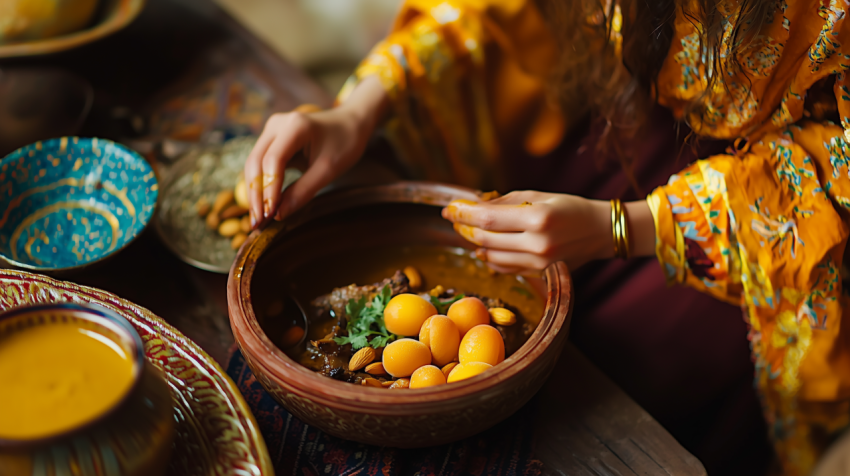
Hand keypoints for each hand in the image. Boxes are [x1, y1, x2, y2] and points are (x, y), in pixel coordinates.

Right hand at [244, 75, 387, 227]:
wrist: (350, 123)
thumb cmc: (345, 143)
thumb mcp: (329, 169)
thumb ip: (304, 190)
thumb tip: (279, 214)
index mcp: (295, 126)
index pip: (273, 160)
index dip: (269, 189)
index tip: (270, 214)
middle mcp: (277, 125)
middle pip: (256, 161)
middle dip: (256, 194)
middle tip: (258, 223)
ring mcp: (272, 131)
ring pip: (254, 164)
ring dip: (254, 191)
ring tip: (258, 219)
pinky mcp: (272, 140)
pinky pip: (260, 164)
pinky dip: (261, 184)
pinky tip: (262, 205)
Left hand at [441, 191, 655, 271]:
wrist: (600, 231)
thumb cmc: (569, 207)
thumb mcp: (538, 195)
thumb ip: (505, 202)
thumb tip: (474, 205)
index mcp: (537, 219)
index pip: (488, 218)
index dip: (463, 213)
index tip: (448, 209)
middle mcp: (538, 243)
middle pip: (486, 240)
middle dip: (466, 228)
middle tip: (455, 219)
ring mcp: (539, 262)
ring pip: (493, 257)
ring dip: (476, 244)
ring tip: (468, 231)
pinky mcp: (539, 273)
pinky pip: (506, 268)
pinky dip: (491, 258)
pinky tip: (484, 249)